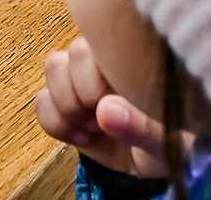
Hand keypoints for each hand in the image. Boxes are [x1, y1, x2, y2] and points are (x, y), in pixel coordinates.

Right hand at [33, 37, 177, 176]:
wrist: (151, 167)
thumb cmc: (168, 144)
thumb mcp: (166, 140)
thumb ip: (141, 125)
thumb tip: (106, 109)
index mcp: (134, 59)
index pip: (100, 43)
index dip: (97, 79)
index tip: (112, 106)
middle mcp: (104, 61)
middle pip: (72, 54)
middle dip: (81, 95)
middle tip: (101, 122)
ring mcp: (82, 78)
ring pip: (53, 67)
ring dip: (66, 106)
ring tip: (92, 128)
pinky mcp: (65, 100)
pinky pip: (41, 100)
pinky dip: (55, 123)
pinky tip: (81, 138)